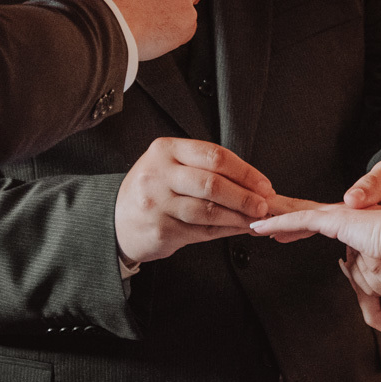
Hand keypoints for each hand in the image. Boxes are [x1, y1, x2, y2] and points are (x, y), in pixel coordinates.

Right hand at [115, 137, 273, 263]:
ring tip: (255, 219)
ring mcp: (157, 204)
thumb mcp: (172, 166)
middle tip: (264, 205)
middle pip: (212, 184)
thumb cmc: (154, 189)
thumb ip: (207, 169)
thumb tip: (254, 185)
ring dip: (238, 217)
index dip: (245, 171)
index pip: (214, 156)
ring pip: (209, 211)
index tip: (264, 185)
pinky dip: (225, 231)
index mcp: (166, 150)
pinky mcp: (160, 230)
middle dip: (244, 196)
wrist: (116, 220)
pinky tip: (238, 229)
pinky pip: (201, 231)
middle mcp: (159, 174)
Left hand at [253, 204, 380, 350]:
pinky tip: (261, 227)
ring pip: (301, 215)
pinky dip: (279, 222)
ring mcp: (343, 216)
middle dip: (286, 219)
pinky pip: (301, 220)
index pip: (329, 225)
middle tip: (264, 222)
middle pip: (310, 216)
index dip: (307, 227)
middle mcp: (352, 219)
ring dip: (277, 219)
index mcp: (365, 229)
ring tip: (255, 222)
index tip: (289, 234)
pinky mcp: (336, 219)